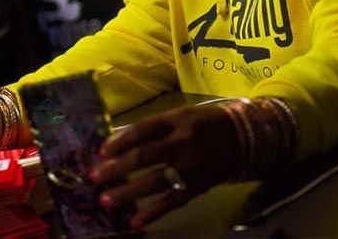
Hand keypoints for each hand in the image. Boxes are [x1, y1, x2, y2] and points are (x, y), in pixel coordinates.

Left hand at [89, 104, 240, 229]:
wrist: (243, 136)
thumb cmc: (203, 124)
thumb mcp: (180, 115)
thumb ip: (153, 128)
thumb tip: (117, 141)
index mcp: (176, 120)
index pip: (142, 130)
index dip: (119, 141)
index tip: (100, 152)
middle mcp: (183, 143)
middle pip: (145, 156)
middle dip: (116, 167)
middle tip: (94, 177)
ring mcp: (191, 167)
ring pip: (156, 182)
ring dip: (128, 193)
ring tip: (105, 201)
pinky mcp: (198, 186)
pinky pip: (173, 201)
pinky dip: (154, 213)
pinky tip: (135, 222)